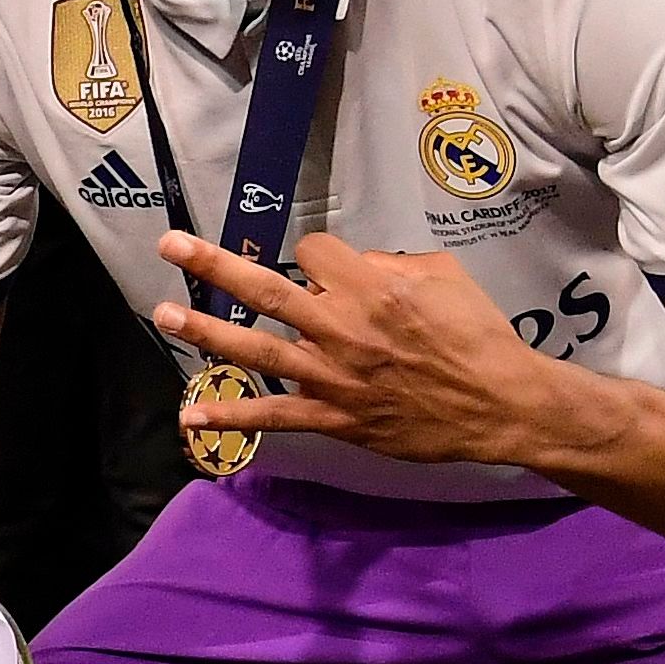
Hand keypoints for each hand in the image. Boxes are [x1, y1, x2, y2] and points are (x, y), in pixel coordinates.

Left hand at [150, 226, 566, 462]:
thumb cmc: (478, 336)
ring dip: (205, 331)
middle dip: (211, 264)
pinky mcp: (335, 418)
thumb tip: (353, 266)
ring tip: (163, 313)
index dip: (314, 254)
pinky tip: (192, 413)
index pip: (312, 252)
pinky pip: (274, 415)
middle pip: (263, 288)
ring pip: (255, 350)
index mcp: (370, 287)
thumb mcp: (445, 276)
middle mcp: (341, 328)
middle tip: (169, 245)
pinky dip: (232, 415)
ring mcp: (332, 376)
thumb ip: (391, 265)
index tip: (324, 265)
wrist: (501, 406)